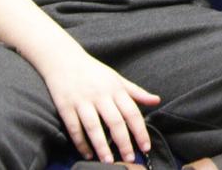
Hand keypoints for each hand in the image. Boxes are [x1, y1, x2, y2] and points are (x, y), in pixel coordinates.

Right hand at [29, 40, 158, 164]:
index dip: (140, 130)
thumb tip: (157, 101)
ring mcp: (82, 101)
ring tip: (108, 161)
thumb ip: (136, 92)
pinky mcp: (66, 107)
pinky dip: (80, 142)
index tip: (145, 146)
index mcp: (116, 89)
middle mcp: (100, 95)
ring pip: (94, 127)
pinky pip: (74, 128)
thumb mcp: (117, 79)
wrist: (64, 60)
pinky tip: (87, 153)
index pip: (132, 112)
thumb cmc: (94, 72)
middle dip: (123, 142)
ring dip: (101, 145)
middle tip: (129, 159)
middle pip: (115, 122)